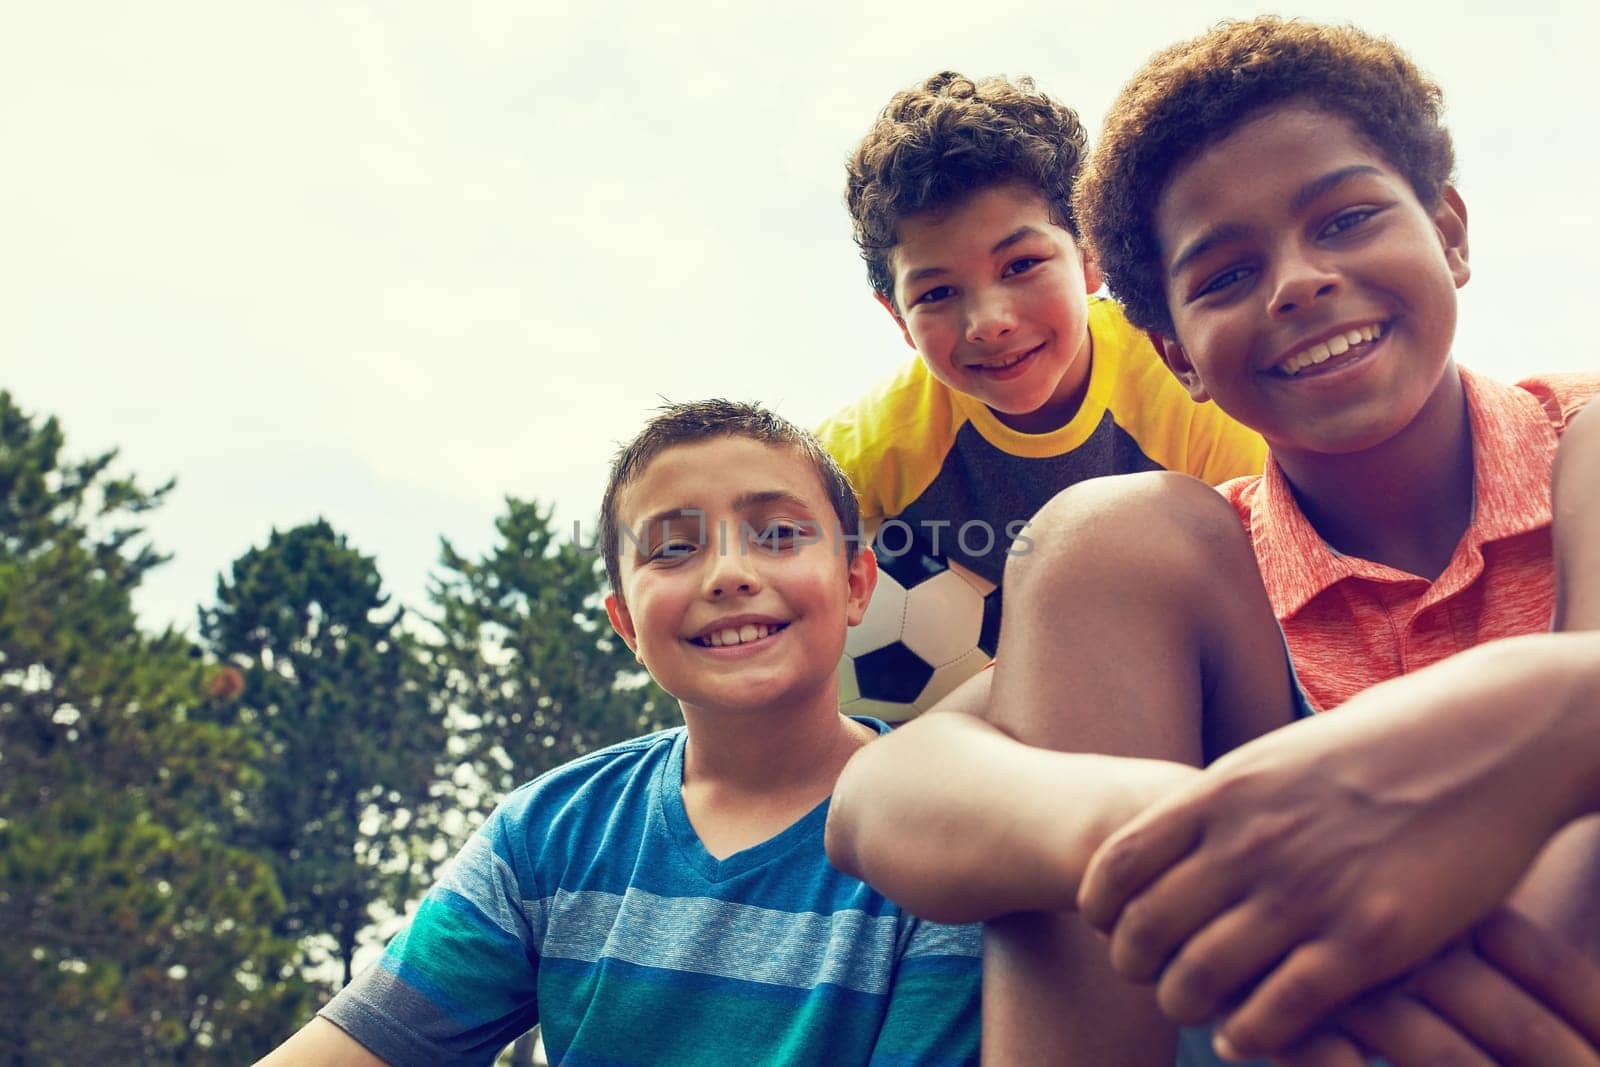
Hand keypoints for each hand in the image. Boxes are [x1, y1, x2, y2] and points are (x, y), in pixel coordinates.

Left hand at [1078, 636, 1595, 1056]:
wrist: (1485, 741)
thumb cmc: (1377, 747)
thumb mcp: (1276, 755)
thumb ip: (1222, 801)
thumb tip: (1171, 830)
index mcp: (1221, 793)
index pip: (1116, 865)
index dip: (1100, 908)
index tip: (1109, 926)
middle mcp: (1250, 843)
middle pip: (1146, 930)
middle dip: (1133, 965)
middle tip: (1148, 977)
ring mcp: (1306, 892)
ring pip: (1200, 977)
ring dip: (1184, 1004)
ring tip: (1193, 1007)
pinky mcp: (1368, 939)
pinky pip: (1278, 1009)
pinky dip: (1249, 1033)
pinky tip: (1247, 1035)